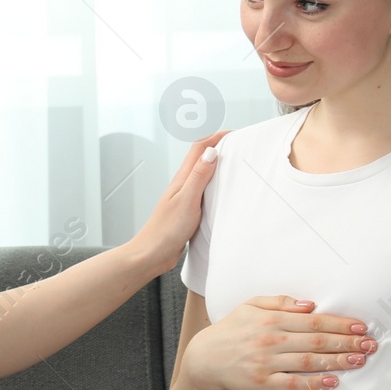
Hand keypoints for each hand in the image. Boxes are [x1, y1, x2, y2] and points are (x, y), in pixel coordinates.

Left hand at [126, 130, 231, 275]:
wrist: (152, 255)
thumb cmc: (165, 231)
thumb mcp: (187, 200)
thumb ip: (199, 176)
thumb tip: (212, 152)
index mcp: (183, 179)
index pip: (199, 149)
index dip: (217, 137)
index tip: (235, 134)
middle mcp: (183, 185)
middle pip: (201, 158)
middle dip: (219, 147)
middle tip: (238, 146)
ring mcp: (185, 198)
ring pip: (203, 175)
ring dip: (218, 166)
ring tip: (234, 165)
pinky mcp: (188, 211)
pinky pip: (204, 192)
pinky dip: (215, 186)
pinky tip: (223, 193)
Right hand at [184, 295, 376, 389]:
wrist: (205, 360)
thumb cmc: (230, 331)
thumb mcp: (250, 306)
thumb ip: (279, 303)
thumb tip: (309, 304)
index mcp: (271, 319)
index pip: (313, 320)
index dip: (340, 323)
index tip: (360, 326)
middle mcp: (271, 339)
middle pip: (317, 340)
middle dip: (347, 342)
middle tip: (370, 344)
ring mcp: (268, 362)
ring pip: (310, 361)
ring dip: (338, 361)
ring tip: (359, 360)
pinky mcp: (263, 383)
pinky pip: (294, 383)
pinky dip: (315, 383)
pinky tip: (333, 381)